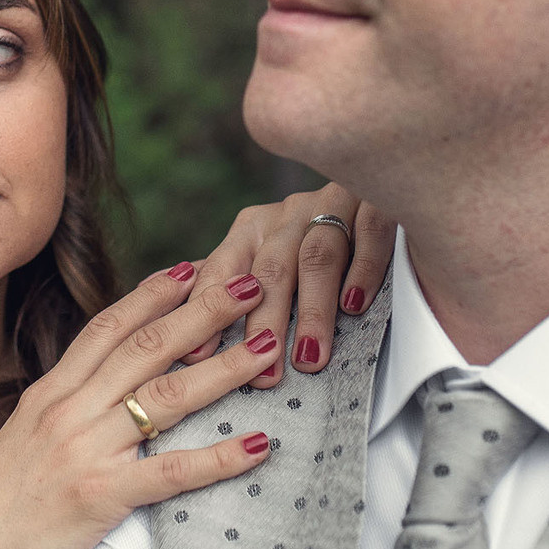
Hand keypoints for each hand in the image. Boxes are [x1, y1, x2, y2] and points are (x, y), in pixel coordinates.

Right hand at [0, 263, 286, 548]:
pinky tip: (257, 445)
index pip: (108, 328)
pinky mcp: (100, 497)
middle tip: (250, 282)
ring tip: (268, 347)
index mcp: (50, 394)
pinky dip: (219, 457)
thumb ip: (63, 411)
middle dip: (203, 310)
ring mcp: (85, 451)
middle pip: (147, 347)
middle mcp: (69, 411)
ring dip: (224, 368)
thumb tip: (101, 391)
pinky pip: (171, 471)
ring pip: (167, 397)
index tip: (193, 267)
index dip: (153, 294)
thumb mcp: (22, 441)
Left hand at [188, 183, 394, 386]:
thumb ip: (229, 282)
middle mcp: (288, 213)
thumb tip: (170, 312)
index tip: (196, 355)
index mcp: (252, 227)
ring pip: (317, 256)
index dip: (209, 310)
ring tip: (308, 357)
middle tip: (263, 372)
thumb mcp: (265, 258)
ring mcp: (333, 204)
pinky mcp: (378, 201)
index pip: (223, 269)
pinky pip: (369, 234)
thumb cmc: (312, 245)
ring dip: (312, 309)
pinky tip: (354, 306)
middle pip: (270, 268)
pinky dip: (362, 269)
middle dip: (264, 321)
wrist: (375, 175)